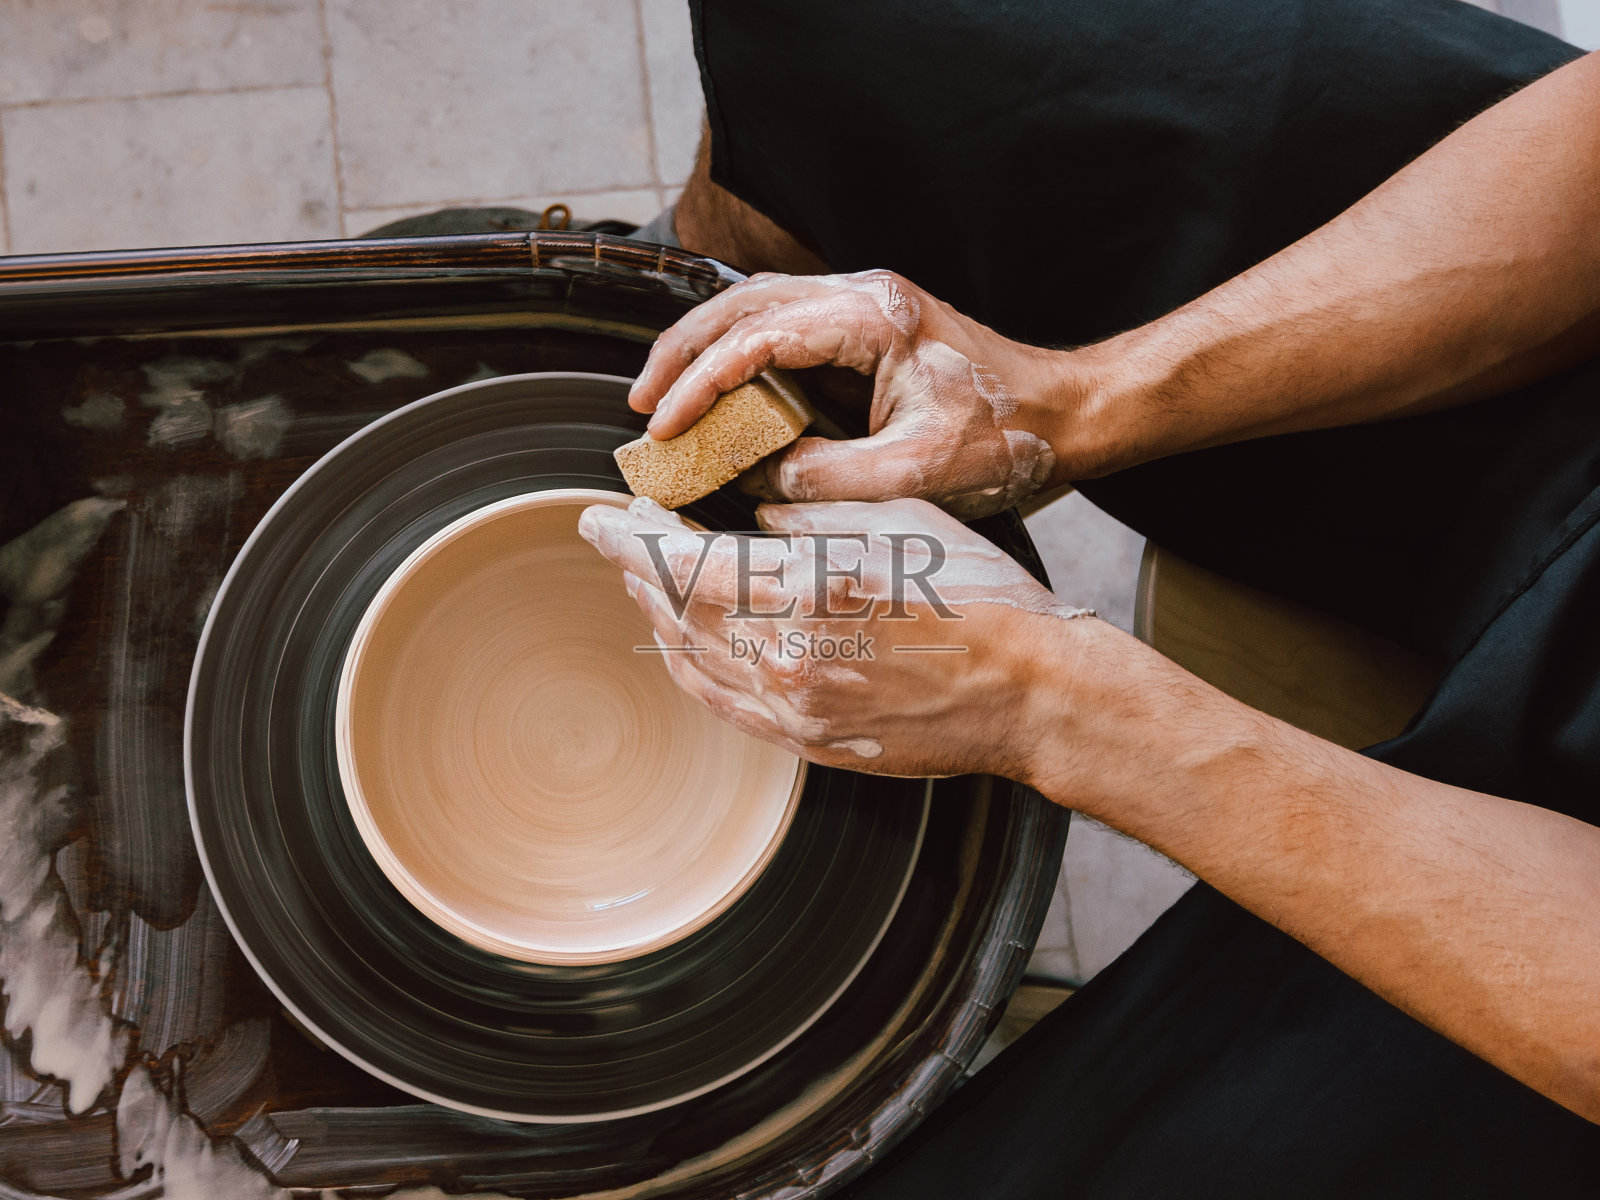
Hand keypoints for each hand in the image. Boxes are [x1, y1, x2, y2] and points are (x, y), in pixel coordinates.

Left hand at [577, 495, 1091, 776]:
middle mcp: (791, 657)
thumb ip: (811, 517)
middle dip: (635, 568)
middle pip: (676, 610)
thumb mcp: (899, 522)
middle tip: (616, 535)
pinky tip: (679, 642)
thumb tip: (754, 521)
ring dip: (656, 615)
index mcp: (812, 591)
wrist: (1033, 694)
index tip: (599, 514)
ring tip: (641, 579)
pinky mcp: (811, 741)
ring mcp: (797, 709)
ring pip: (692, 660)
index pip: (684, 562)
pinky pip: (725, 704)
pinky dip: (689, 668)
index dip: (630, 537)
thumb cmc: (982, 598)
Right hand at [628, 271, 1066, 518]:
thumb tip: (759, 481)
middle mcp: (864, 296)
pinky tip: (718, 391)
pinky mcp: (869, 328)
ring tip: (664, 399)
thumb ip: (825, 478)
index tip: (663, 427)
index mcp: (873, 319)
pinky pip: (784, 324)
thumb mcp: (912, 474)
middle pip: (740, 302)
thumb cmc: (1007, 439)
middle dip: (681, 353)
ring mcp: (866, 305)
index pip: (757, 335)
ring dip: (705, 349)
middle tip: (641, 407)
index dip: (700, 383)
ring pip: (756, 306)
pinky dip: (739, 354)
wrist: (1067, 415)